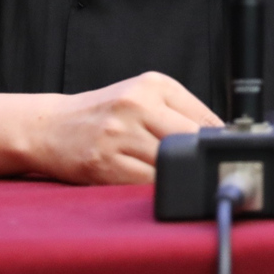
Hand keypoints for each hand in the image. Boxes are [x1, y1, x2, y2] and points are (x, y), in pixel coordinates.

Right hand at [24, 71, 221, 183]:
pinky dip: (154, 188)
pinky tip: (150, 184)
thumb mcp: (143, 96)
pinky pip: (144, 183)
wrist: (51, 127)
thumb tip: (222, 139)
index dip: (218, 141)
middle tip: (201, 171)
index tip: (223, 155)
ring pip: (168, 164)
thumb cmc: (105, 113)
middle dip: (198, 159)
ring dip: (175, 176)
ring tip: (172, 177)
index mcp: (153, 85)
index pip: (204, 116)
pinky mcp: (102, 163)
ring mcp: (117, 134)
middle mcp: (135, 104)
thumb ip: (181, 111)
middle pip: (190, 139)